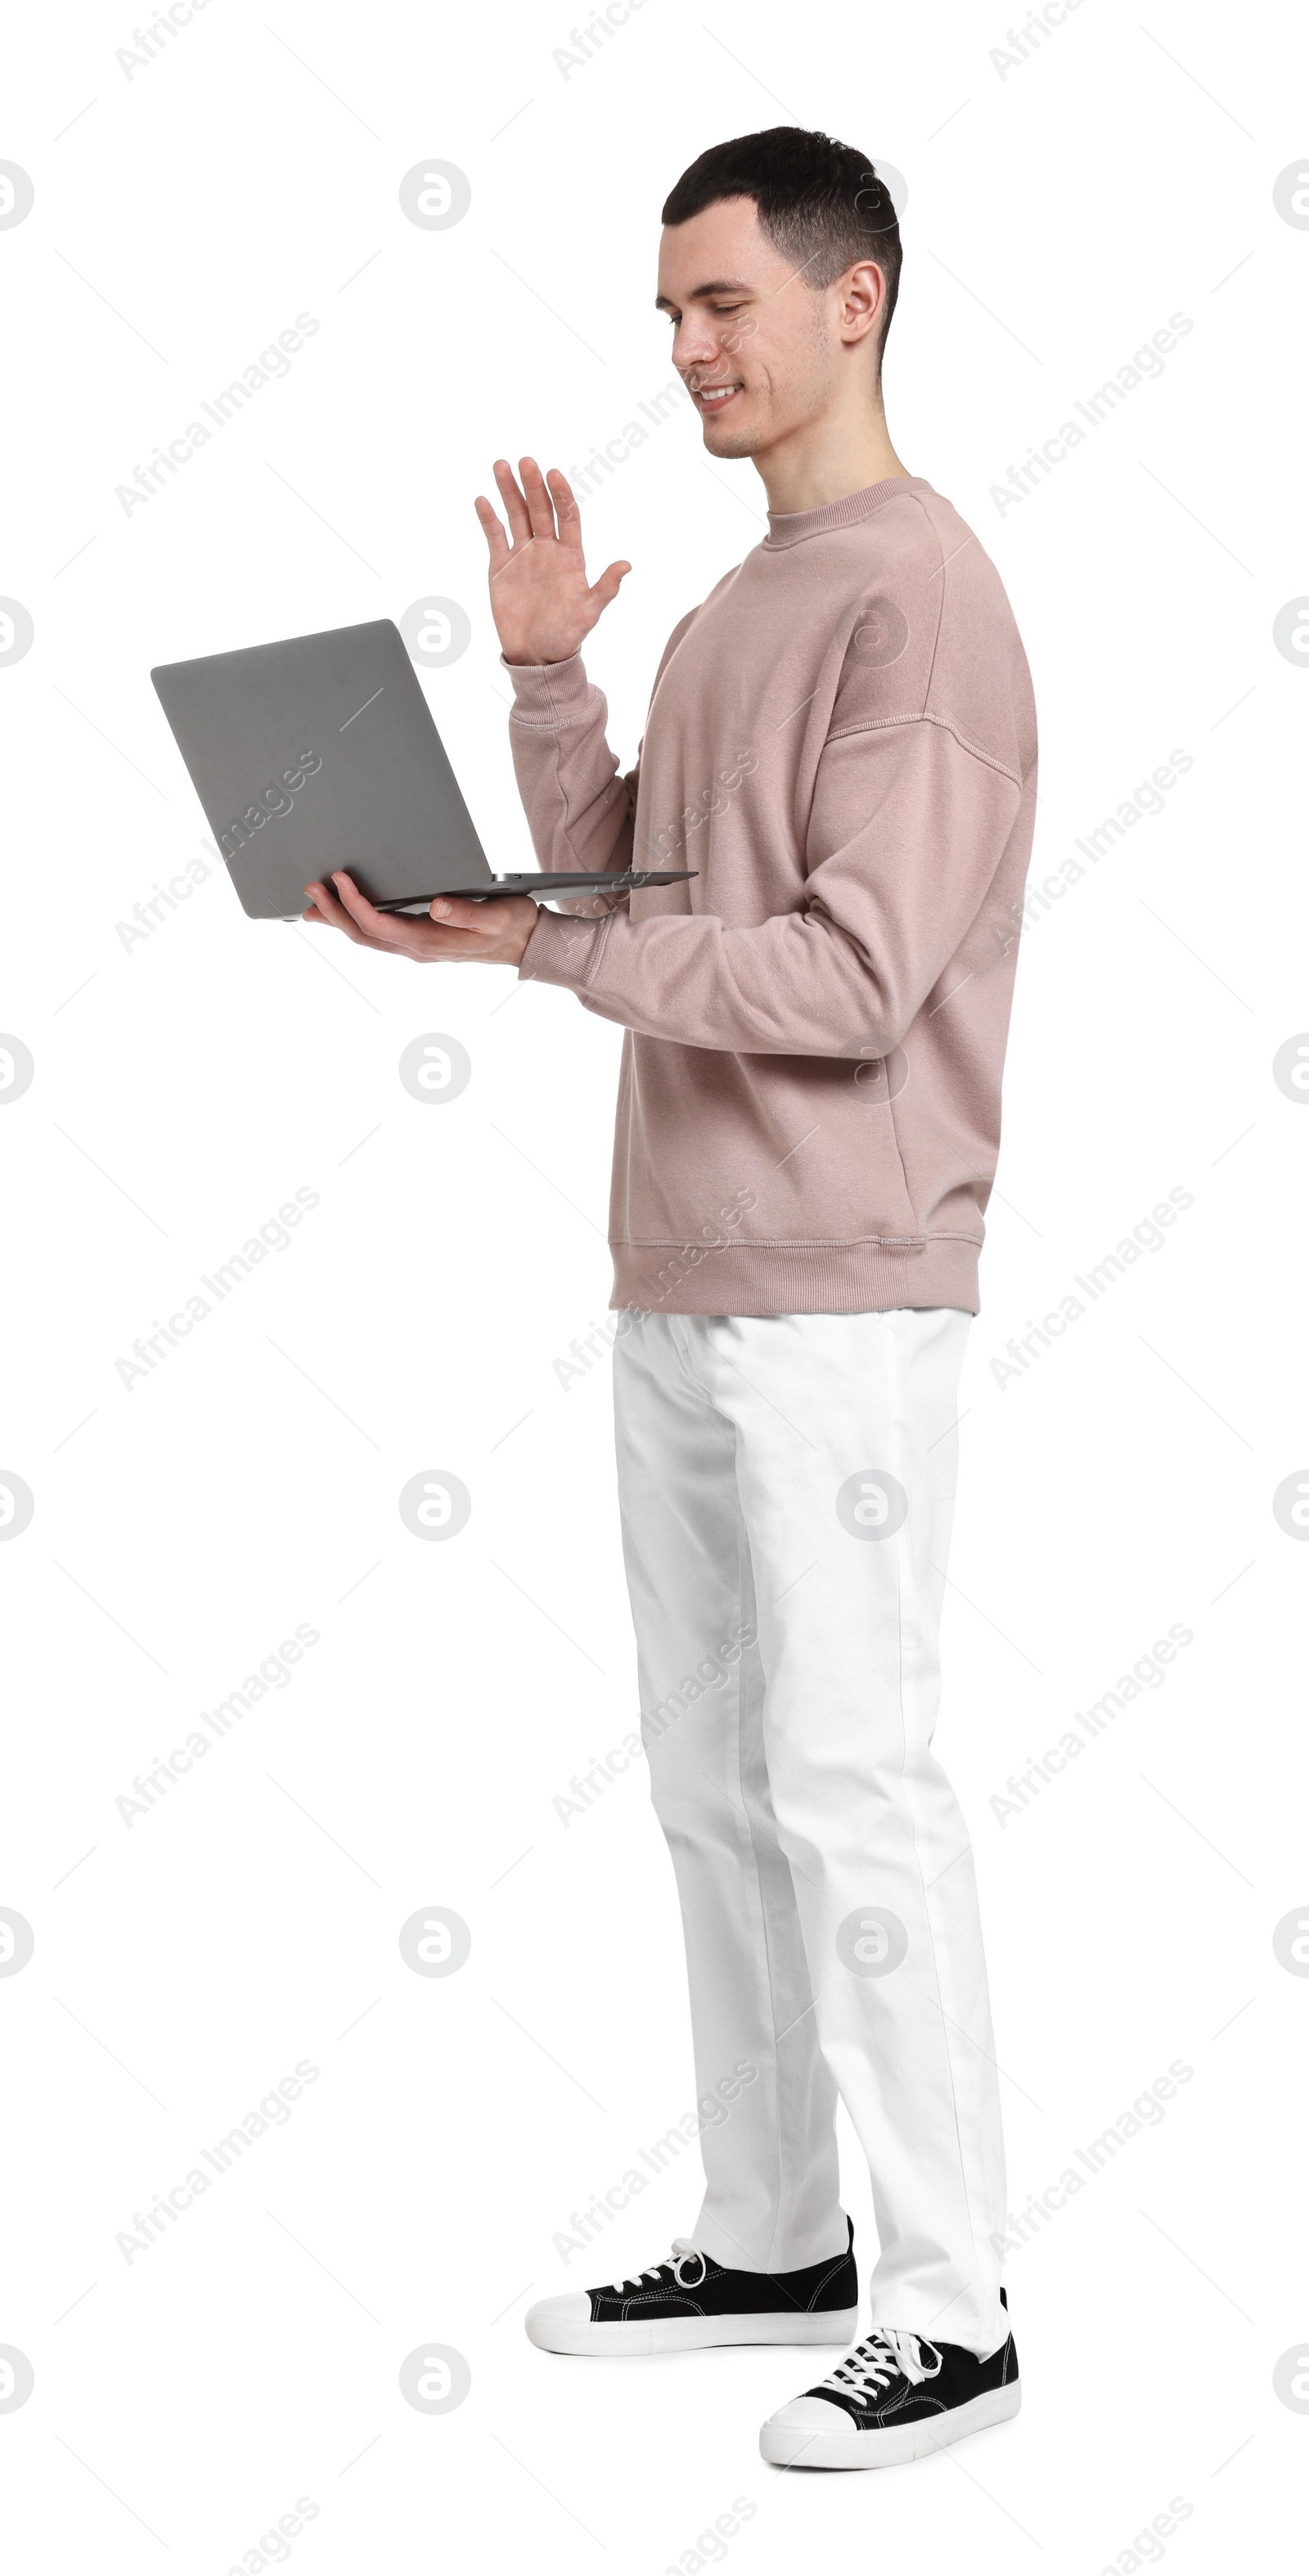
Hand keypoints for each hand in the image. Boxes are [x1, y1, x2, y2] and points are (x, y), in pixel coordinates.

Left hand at [302, 871, 538, 968]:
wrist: (525, 943)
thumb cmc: (512, 925)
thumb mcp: (497, 914)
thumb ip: (467, 912)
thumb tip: (437, 906)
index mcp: (430, 942)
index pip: (380, 925)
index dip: (355, 903)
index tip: (339, 880)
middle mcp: (417, 948)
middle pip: (363, 935)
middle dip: (334, 912)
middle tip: (310, 890)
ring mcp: (416, 947)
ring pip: (366, 938)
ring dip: (338, 921)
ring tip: (311, 907)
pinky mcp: (418, 940)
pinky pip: (377, 935)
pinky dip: (354, 924)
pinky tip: (343, 914)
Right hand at [474, 456, 629, 665]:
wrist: (536, 655)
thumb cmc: (566, 635)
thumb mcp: (589, 613)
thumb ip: (605, 588)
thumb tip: (627, 565)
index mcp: (570, 555)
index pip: (567, 516)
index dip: (561, 495)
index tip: (553, 475)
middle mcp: (547, 549)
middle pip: (540, 509)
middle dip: (533, 485)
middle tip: (526, 462)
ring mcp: (523, 555)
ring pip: (517, 515)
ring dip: (509, 491)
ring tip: (501, 466)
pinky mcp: (501, 565)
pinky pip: (495, 536)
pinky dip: (488, 519)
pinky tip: (483, 500)